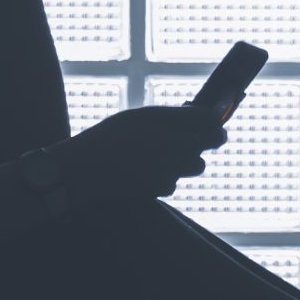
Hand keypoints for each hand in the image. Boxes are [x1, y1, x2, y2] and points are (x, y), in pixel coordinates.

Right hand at [61, 106, 226, 201]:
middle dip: (210, 138)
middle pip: (212, 141)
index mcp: (166, 120)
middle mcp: (173, 144)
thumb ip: (171, 116)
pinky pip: (177, 180)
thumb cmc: (109, 137)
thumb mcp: (138, 117)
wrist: (84, 170)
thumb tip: (198, 112)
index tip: (215, 121)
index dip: (215, 119)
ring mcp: (171, 168)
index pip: (209, 118)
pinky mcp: (163, 188)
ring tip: (166, 154)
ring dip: (189, 159)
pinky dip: (169, 176)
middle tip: (205, 136)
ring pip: (198, 164)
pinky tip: (148, 171)